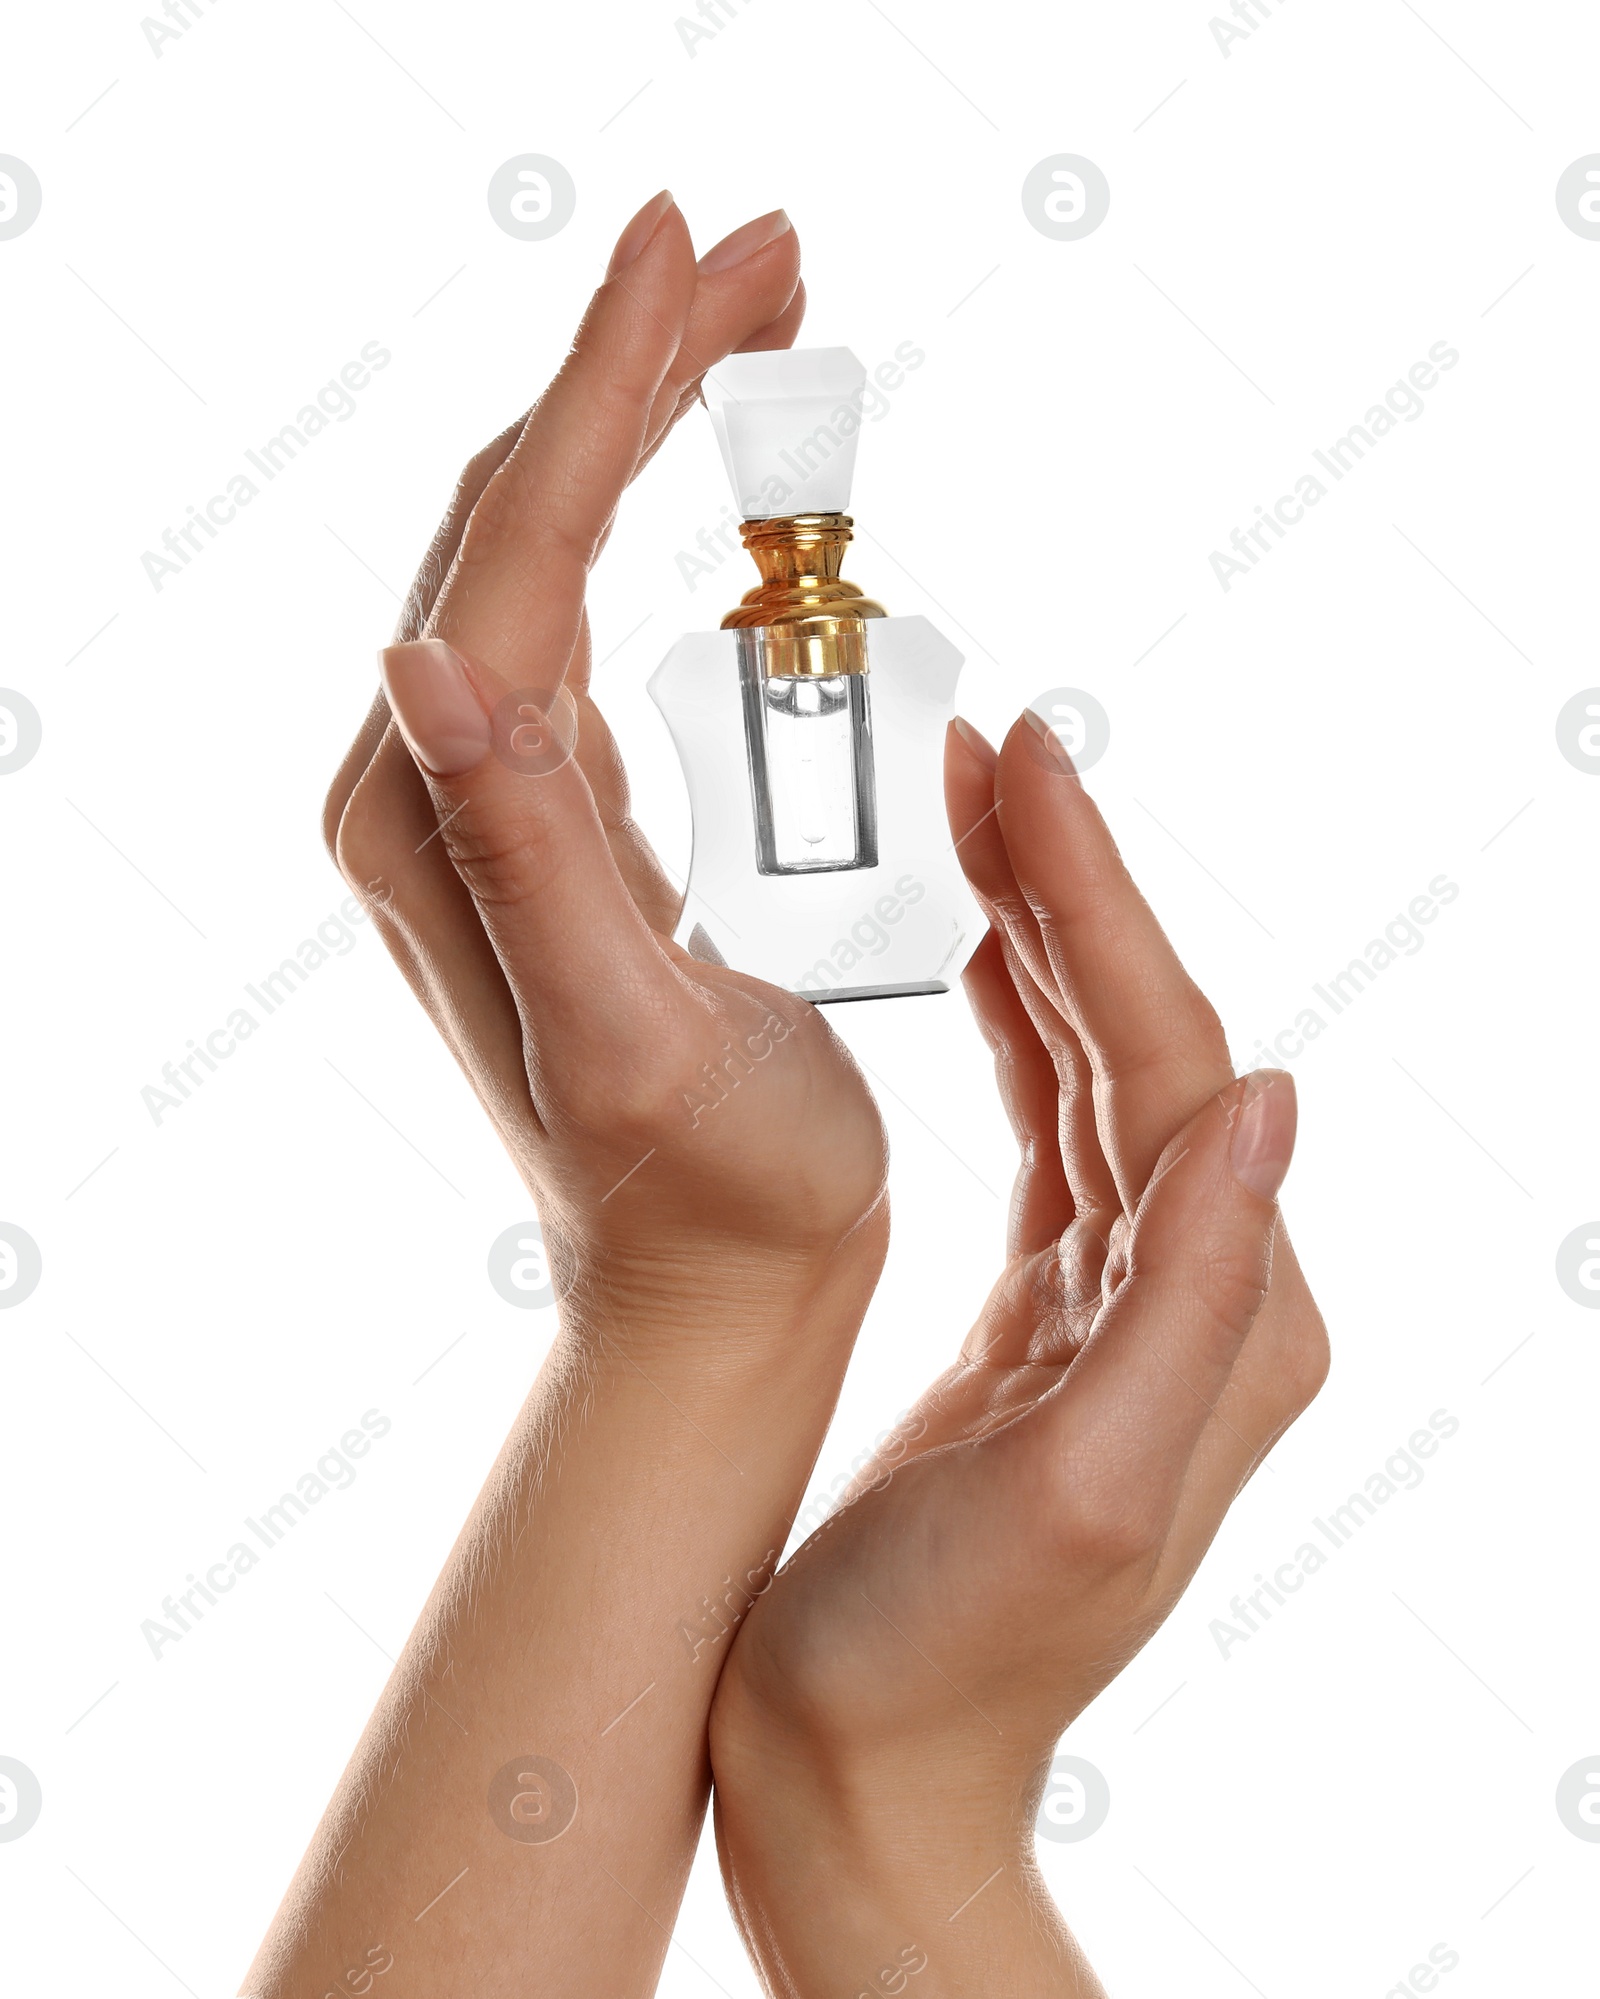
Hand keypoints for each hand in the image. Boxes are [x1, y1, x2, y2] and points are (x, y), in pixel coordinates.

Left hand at [323, 192, 886, 1334]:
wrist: (712, 1276)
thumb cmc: (707, 1182)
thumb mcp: (627, 1029)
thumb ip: (526, 851)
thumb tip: (429, 655)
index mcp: (441, 816)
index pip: (519, 542)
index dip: (609, 382)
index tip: (698, 243)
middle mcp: (434, 787)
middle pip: (519, 512)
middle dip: (635, 365)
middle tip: (763, 251)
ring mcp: (485, 796)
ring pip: (548, 549)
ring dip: (642, 422)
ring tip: (752, 323)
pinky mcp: (547, 816)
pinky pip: (582, 621)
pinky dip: (647, 524)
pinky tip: (716, 491)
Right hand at [708, 713, 1329, 1991]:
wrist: (861, 1775)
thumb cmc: (942, 1661)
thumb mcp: (1085, 1485)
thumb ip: (1195, 1295)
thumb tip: (1265, 1099)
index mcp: (1224, 1319)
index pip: (1170, 1057)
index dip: (1096, 903)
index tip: (1029, 768)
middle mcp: (1201, 1294)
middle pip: (1139, 1037)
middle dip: (1068, 885)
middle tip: (991, 749)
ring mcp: (1126, 1296)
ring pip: (1090, 1066)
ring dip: (1033, 935)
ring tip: (970, 813)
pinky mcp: (1052, 1308)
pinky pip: (1047, 1127)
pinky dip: (1009, 1027)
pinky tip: (967, 957)